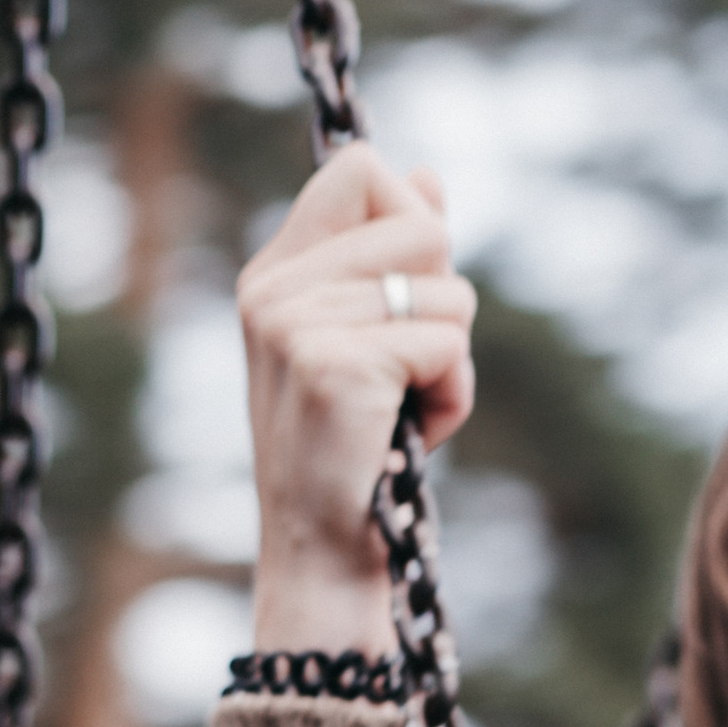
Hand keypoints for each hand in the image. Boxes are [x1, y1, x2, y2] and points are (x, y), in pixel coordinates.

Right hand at [238, 144, 476, 652]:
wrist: (324, 556)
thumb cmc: (356, 454)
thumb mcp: (372, 341)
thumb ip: (392, 257)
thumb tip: (425, 175)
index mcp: (274, 274)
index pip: (359, 169)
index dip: (412, 222)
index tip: (404, 298)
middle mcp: (274, 289)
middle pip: (419, 220)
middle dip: (443, 298)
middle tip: (407, 367)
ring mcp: (295, 324)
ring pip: (449, 290)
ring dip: (453, 358)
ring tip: (406, 410)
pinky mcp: (332, 365)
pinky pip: (447, 343)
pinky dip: (453, 397)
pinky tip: (414, 435)